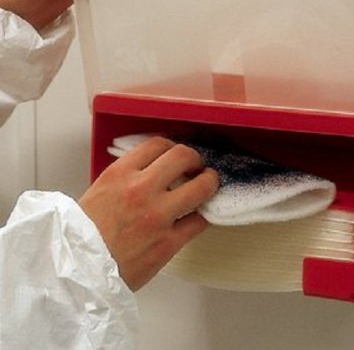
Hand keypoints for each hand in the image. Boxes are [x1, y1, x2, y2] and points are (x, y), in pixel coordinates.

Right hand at [79, 136, 218, 290]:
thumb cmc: (83, 235)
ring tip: (208, 185)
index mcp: (120, 174)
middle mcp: (141, 188)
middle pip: (183, 156)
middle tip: (196, 167)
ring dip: (210, 182)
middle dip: (195, 159)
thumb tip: (152, 171)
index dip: (173, 146)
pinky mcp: (169, 242)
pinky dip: (206, 214)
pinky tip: (202, 213)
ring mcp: (158, 215)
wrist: (77, 273)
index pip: (158, 144)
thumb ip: (126, 177)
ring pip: (202, 186)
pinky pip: (200, 221)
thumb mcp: (99, 191)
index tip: (177, 155)